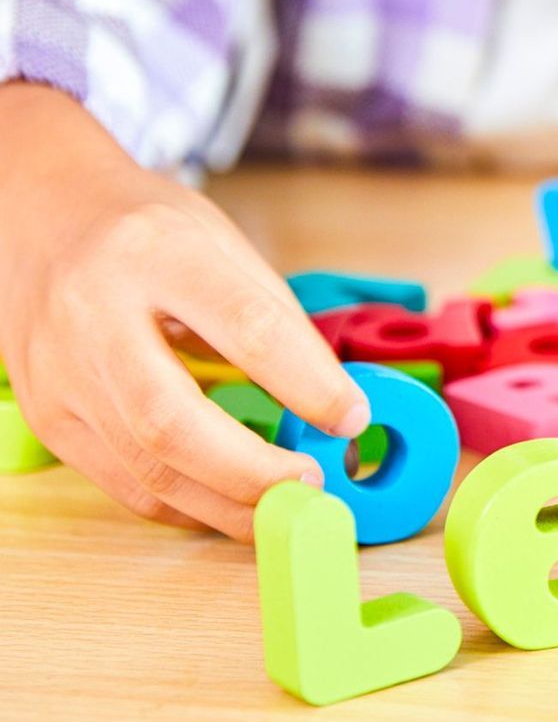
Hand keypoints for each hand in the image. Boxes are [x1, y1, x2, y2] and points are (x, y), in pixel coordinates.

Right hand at [0, 84, 369, 539]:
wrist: (41, 216)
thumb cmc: (146, 230)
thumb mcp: (221, 242)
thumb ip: (276, 319)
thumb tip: (338, 407)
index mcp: (153, 252)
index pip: (245, 327)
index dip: (308, 384)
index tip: (352, 418)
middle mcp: (92, 313)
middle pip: (170, 420)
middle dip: (253, 471)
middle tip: (311, 485)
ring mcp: (59, 372)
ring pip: (145, 468)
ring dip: (227, 504)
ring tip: (286, 506)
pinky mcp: (46, 417)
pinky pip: (124, 483)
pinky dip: (188, 504)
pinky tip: (231, 502)